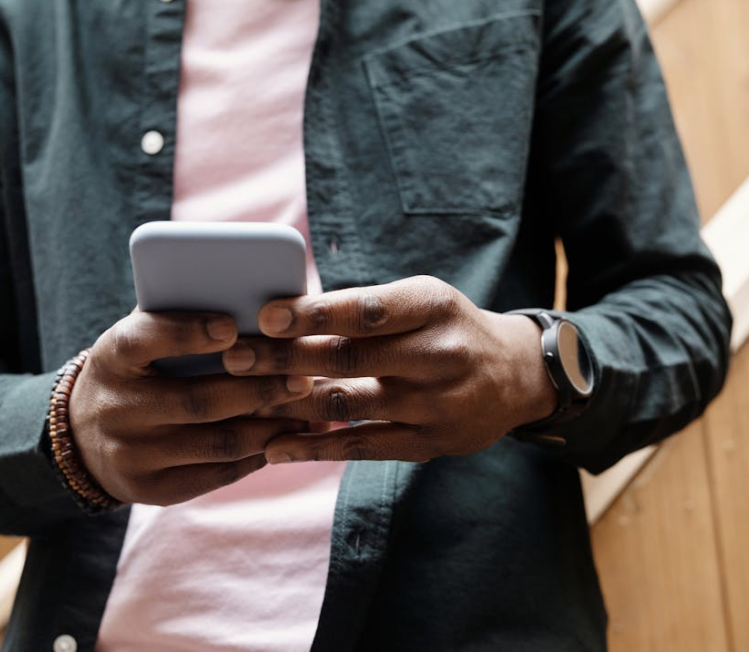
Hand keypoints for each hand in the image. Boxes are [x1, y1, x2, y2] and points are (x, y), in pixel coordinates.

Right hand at [69, 310, 314, 505]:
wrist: (82, 438)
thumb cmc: (133, 372)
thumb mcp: (139, 340)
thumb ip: (179, 318)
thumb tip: (251, 303)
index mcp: (112, 358)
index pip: (145, 340)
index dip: (188, 333)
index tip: (232, 326)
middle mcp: (118, 410)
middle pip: (198, 401)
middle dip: (259, 389)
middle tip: (302, 376)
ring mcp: (133, 456)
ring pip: (218, 443)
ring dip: (270, 427)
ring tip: (307, 411)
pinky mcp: (153, 490)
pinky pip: (217, 473)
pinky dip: (258, 454)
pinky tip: (285, 438)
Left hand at [221, 276, 556, 462]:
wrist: (514, 376)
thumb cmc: (446, 328)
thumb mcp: (419, 300)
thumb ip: (363, 307)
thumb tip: (282, 314)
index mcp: (432, 306)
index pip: (367, 310)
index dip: (313, 314)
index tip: (264, 316)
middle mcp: (439, 354)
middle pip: (349, 357)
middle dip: (285, 358)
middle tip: (234, 356)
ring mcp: (435, 404)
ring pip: (348, 404)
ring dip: (290, 403)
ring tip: (240, 397)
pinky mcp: (429, 444)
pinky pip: (362, 448)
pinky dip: (314, 448)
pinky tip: (273, 447)